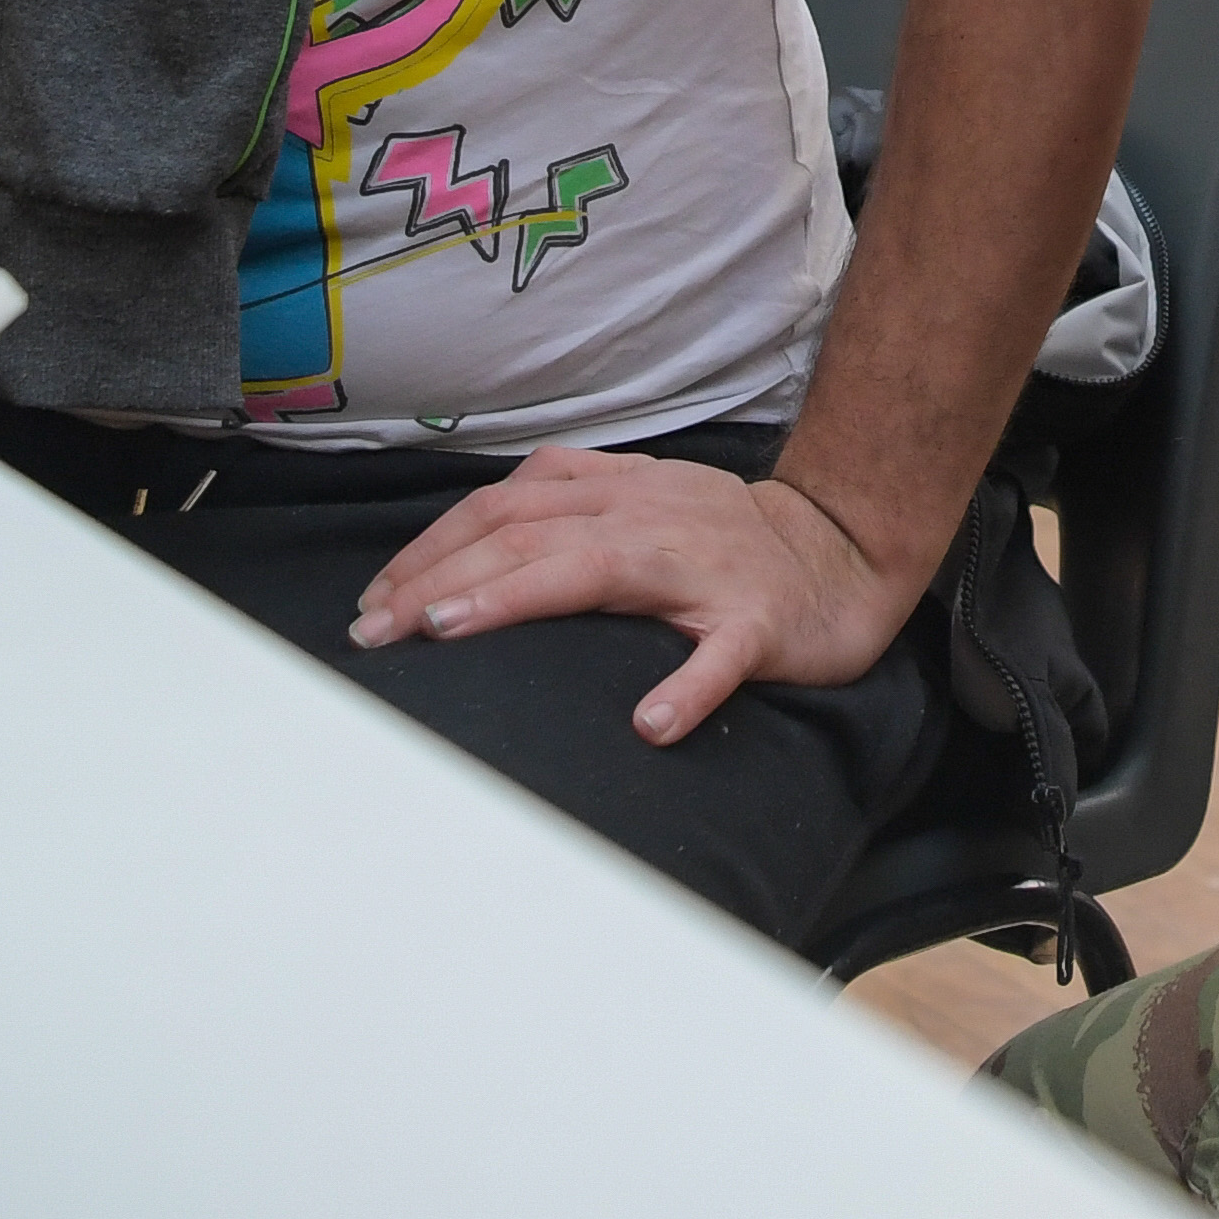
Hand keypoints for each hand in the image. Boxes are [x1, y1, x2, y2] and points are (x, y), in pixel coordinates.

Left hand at [347, 455, 913, 742]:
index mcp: (615, 493)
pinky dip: (686, 691)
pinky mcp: (757, 622)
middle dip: (440, 577)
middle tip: (377, 629)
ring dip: (516, 597)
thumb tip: (463, 544)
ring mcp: (702, 568)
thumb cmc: (724, 538)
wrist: (842, 550)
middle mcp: (648, 517)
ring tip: (451, 631)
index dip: (432, 548)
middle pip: (526, 534)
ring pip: (596, 571)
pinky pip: (720, 657)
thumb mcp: (639, 498)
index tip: (376, 600)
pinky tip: (651, 725)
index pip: (503, 509)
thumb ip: (562, 507)